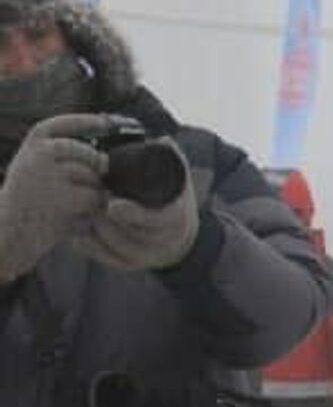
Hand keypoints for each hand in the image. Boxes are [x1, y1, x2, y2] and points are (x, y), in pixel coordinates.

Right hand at [0, 113, 108, 280]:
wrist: (6, 235)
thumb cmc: (25, 205)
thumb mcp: (34, 171)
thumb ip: (62, 158)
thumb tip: (106, 156)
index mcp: (32, 146)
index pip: (63, 125)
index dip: (86, 122)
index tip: (106, 123)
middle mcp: (40, 155)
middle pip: (90, 155)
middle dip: (95, 171)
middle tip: (77, 192)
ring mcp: (51, 174)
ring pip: (95, 178)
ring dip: (92, 195)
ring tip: (69, 208)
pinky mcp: (63, 197)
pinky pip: (95, 198)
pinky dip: (91, 210)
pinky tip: (75, 218)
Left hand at [71, 139, 198, 271]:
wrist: (180, 237)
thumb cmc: (174, 202)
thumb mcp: (180, 181)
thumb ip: (173, 160)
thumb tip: (161, 140)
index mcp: (176, 219)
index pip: (155, 220)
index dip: (133, 214)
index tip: (113, 205)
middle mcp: (164, 241)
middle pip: (130, 234)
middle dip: (108, 220)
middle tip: (92, 204)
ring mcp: (148, 256)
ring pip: (115, 247)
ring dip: (97, 232)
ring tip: (86, 215)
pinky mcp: (132, 266)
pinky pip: (106, 260)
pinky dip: (90, 249)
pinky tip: (77, 236)